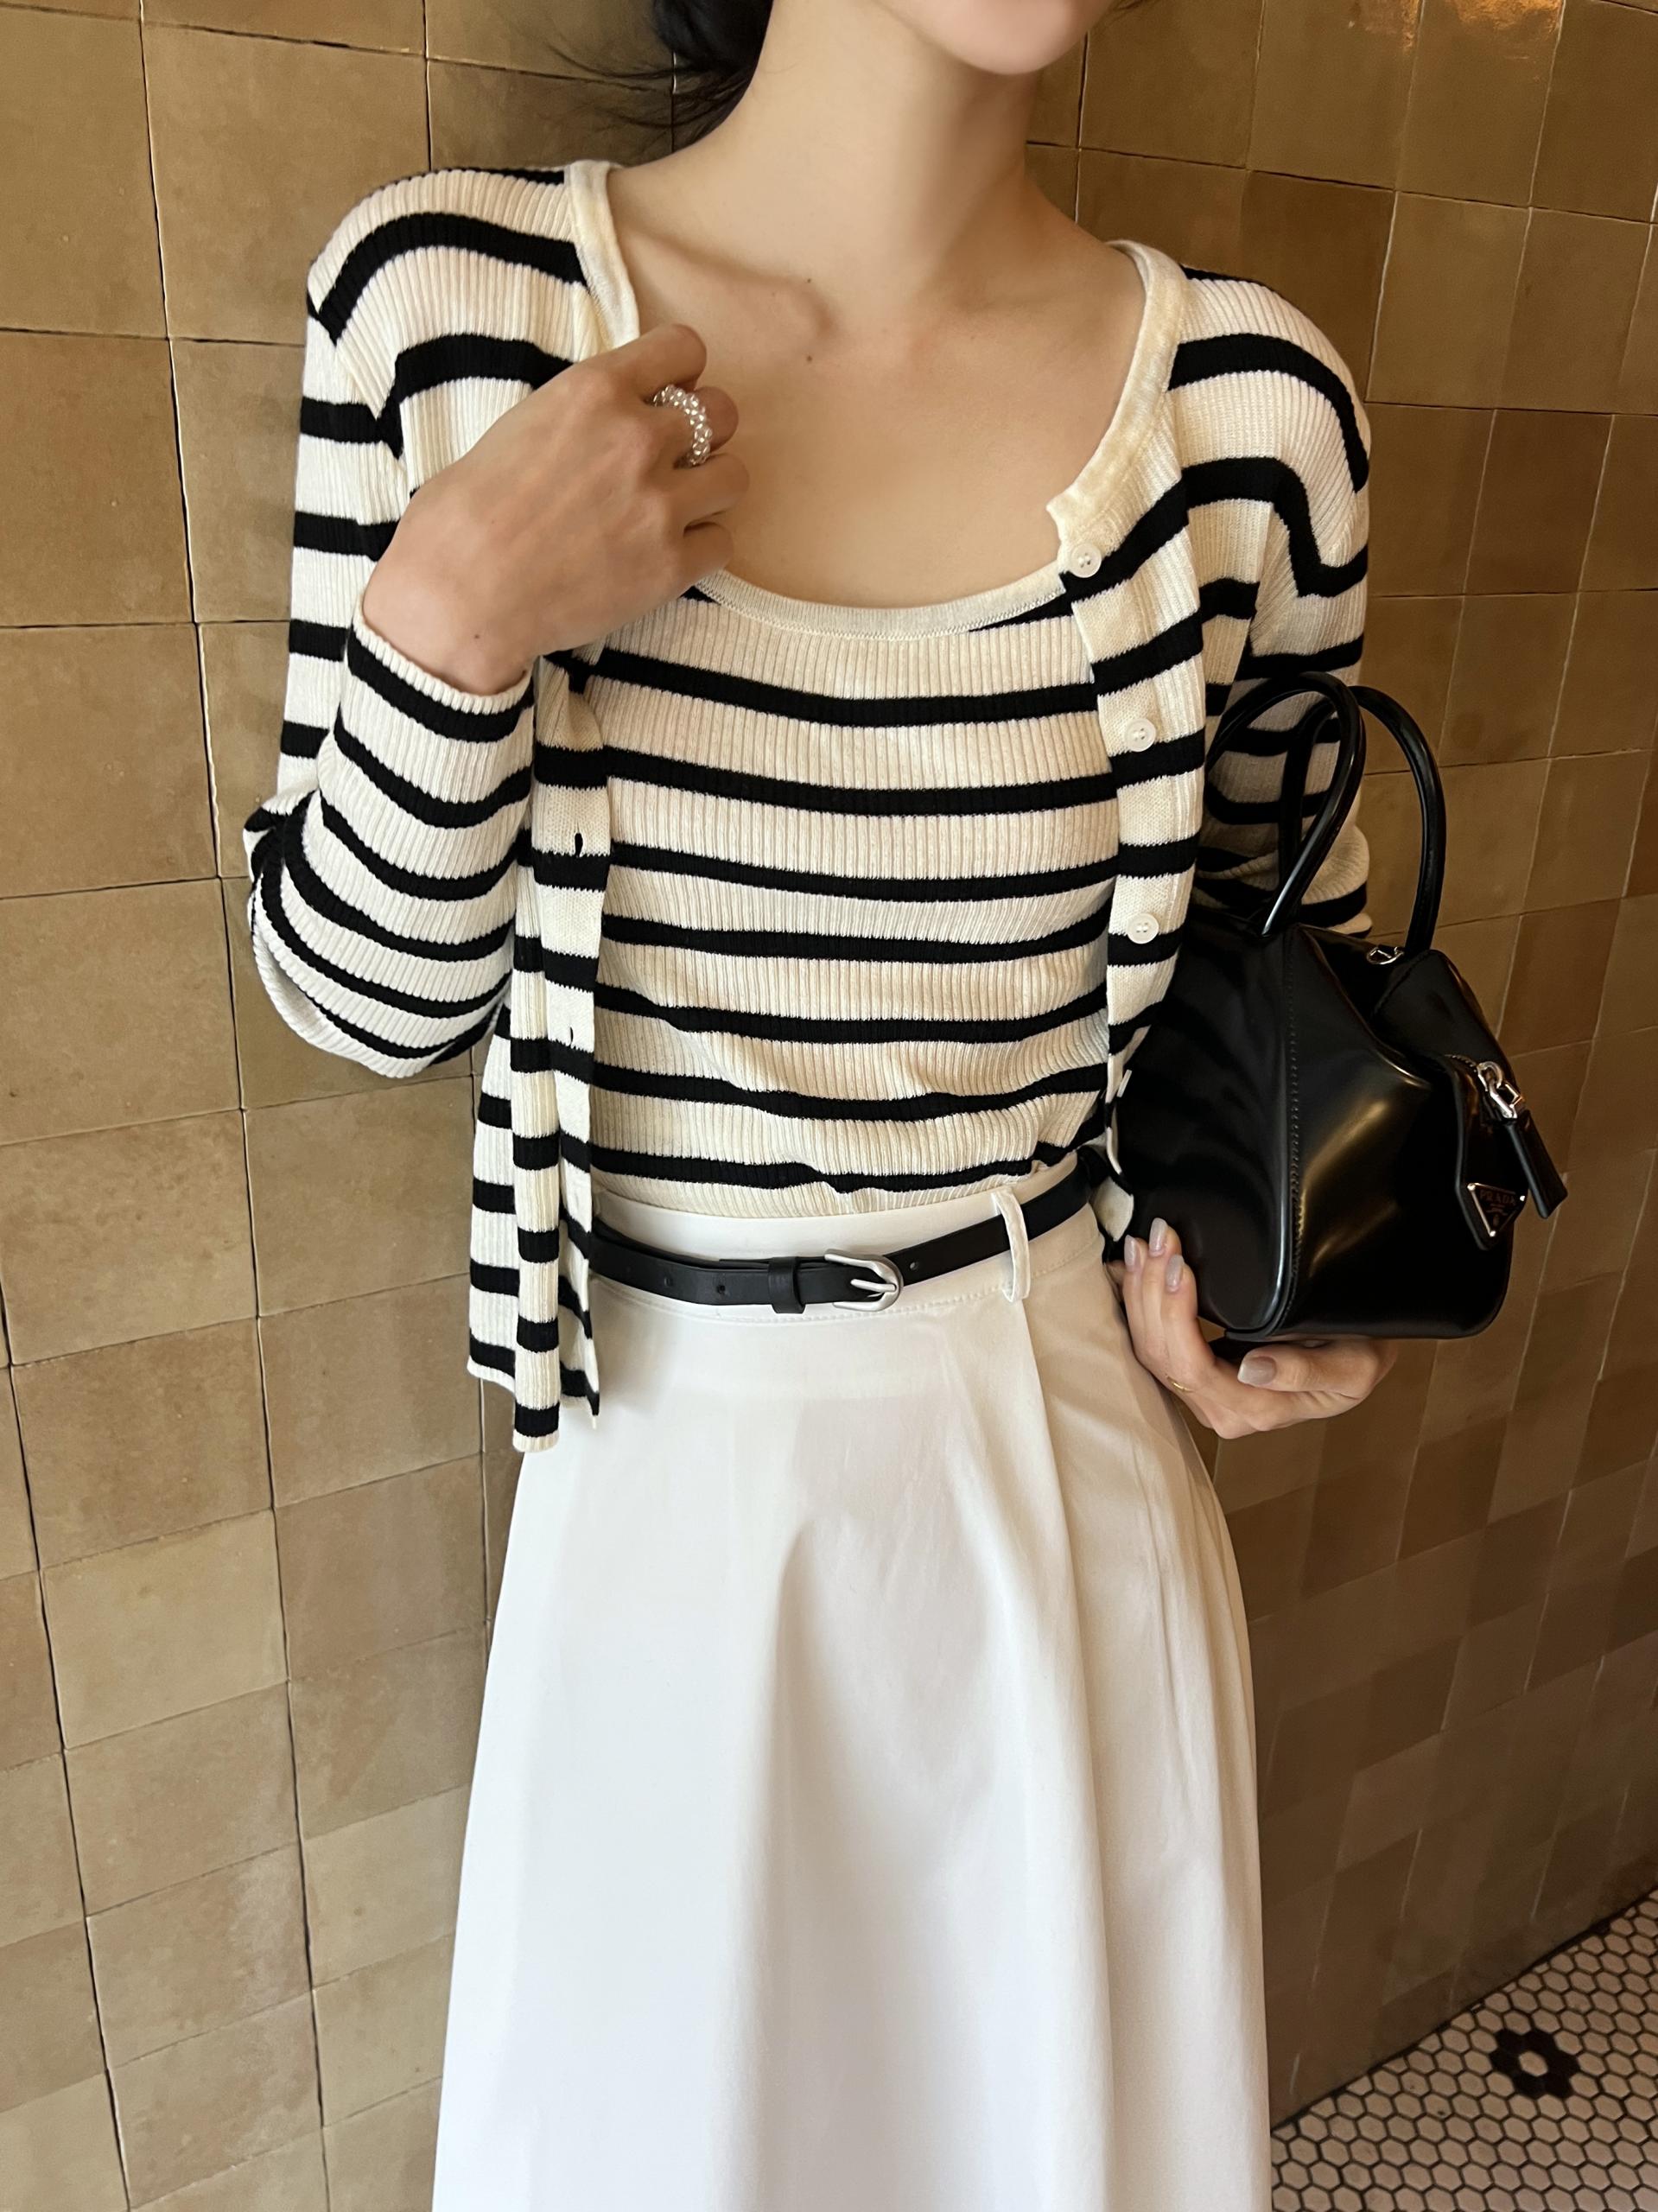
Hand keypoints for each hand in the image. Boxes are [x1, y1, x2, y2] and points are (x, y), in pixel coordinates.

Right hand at [360, 320, 746, 694]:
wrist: (461, 592)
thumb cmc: (467, 512)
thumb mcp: (523, 424)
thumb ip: (585, 414)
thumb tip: (618, 418)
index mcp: (596, 389)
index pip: (685, 348)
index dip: (682, 373)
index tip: (669, 396)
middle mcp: (638, 439)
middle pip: (723, 412)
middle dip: (704, 433)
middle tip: (674, 460)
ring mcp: (660, 505)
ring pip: (734, 477)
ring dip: (710, 489)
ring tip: (675, 508)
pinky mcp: (671, 566)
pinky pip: (723, 543)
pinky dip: (700, 548)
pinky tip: (665, 553)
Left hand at [1107, 1217, 1397, 1437]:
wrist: (1359, 1357)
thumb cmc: (1358, 1356)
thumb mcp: (1353, 1366)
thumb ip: (1303, 1371)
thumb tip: (1250, 1369)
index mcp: (1254, 1410)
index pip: (1194, 1367)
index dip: (1177, 1315)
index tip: (1179, 1266)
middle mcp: (1220, 1409)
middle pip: (1162, 1355)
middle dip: (1152, 1292)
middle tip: (1157, 1239)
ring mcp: (1204, 1395)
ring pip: (1150, 1348)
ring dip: (1141, 1293)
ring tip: (1143, 1246)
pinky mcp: (1196, 1374)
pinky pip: (1154, 1342)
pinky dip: (1142, 1302)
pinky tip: (1134, 1269)